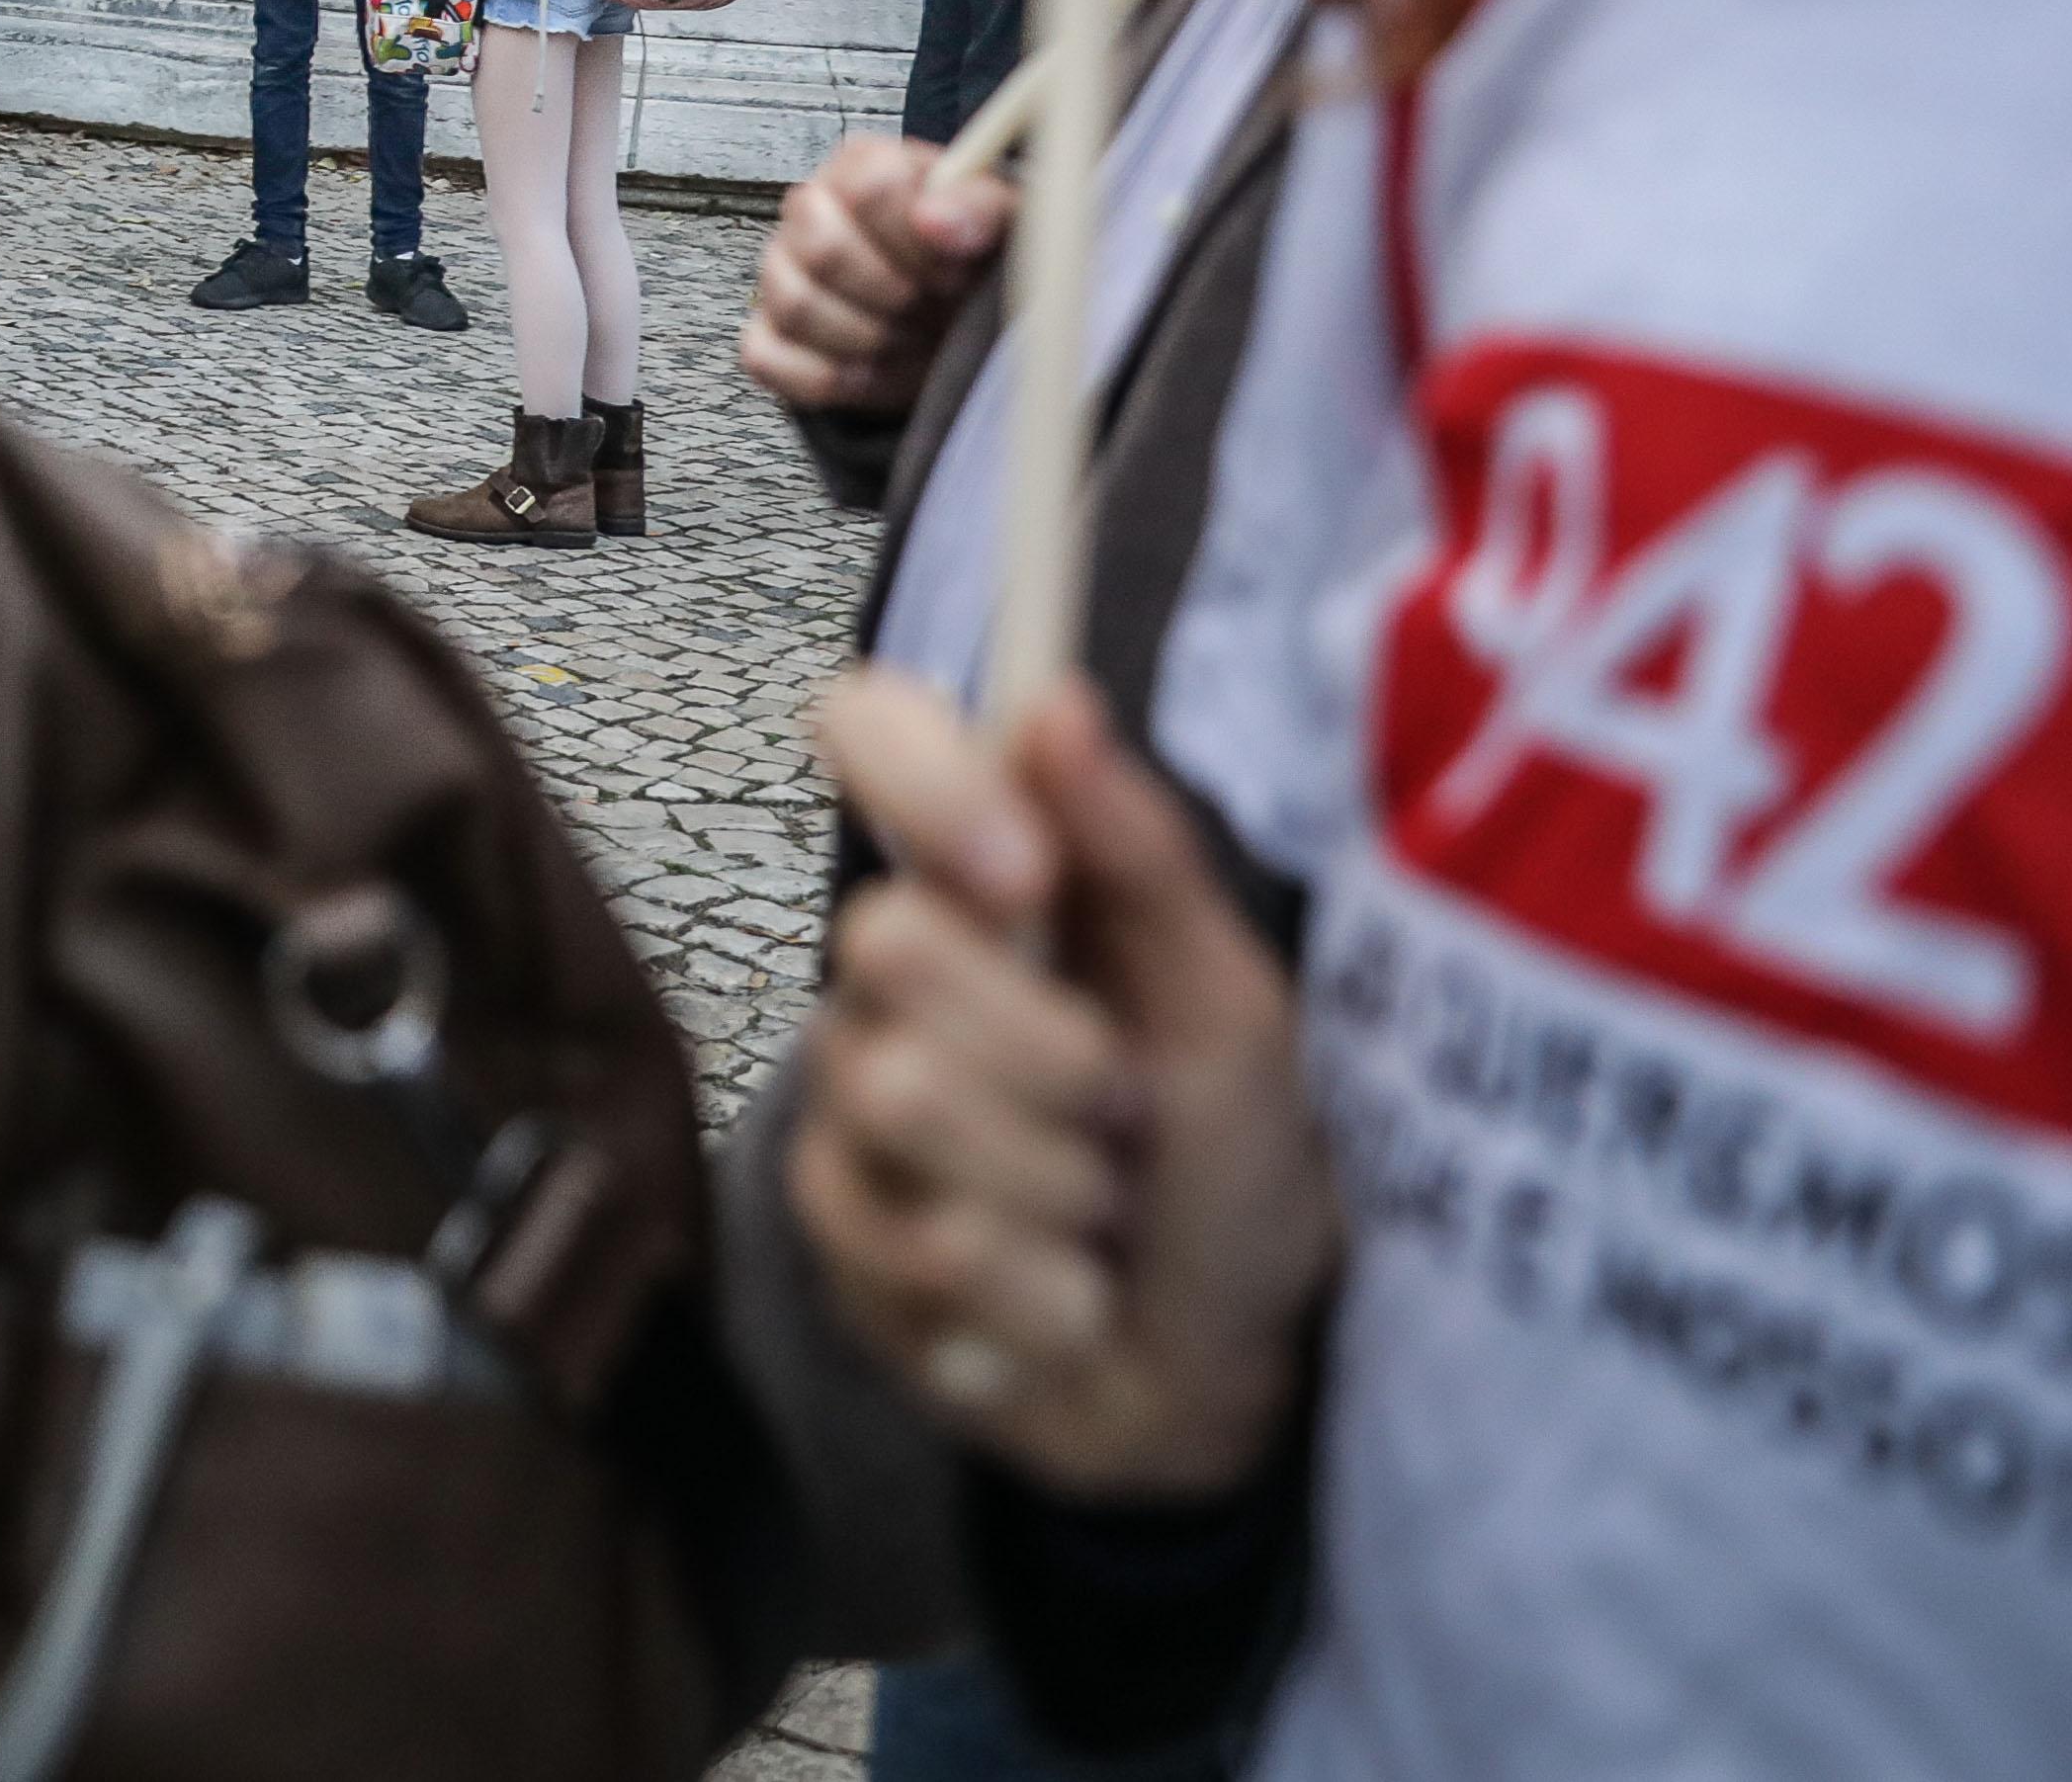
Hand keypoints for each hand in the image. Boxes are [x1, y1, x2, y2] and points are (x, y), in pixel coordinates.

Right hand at [737, 133, 1009, 416]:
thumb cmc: (975, 262)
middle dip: (895, 295)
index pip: (871, 188)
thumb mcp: (1002, 222)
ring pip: (797, 306)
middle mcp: (809, 210)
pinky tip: (880, 371)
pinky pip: (770, 360)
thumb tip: (934, 220)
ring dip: (871, 340)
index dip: (919, 242)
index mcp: (862, 165)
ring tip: (916, 341)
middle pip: (824, 250)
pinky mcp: (767, 335)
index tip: (956, 271)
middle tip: (935, 309)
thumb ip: (978, 208)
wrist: (960, 319)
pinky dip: (832, 379)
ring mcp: (779, 273)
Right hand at [787, 671, 1332, 1501]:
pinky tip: (1064, 1303)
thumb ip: (1142, 862)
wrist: (1229, 1372)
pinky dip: (1036, 1291)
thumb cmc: (1235, 1169)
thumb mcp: (1231, 1009)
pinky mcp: (836, 1235)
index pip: (870, 733)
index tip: (1026, 873)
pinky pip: (913, 1242)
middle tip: (1120, 1114)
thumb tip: (1052, 700)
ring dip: (1055, 1187)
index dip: (922, 778)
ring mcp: (847, 1103)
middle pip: (885, 944)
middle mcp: (893, 974)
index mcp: (991, 885)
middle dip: (1046, 1054)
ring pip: (899, 1101)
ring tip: (1104, 1223)